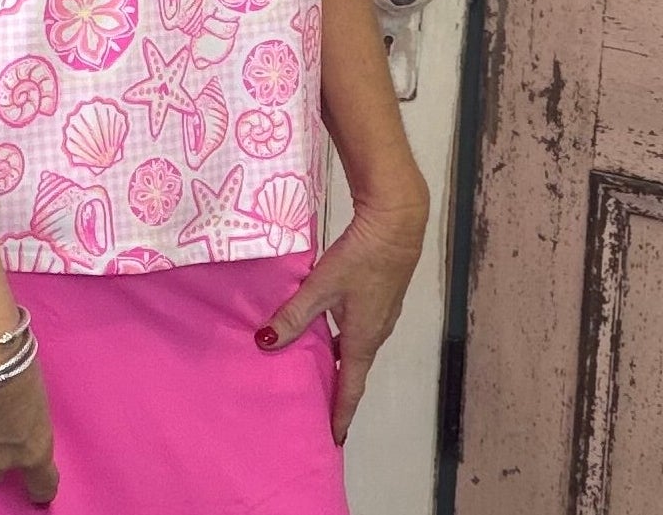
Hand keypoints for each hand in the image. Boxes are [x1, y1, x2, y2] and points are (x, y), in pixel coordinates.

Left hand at [255, 190, 427, 445]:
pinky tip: (329, 325)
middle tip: (319, 405)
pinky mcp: (382, 293)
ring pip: (358, 345)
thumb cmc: (361, 259)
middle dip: (338, 388)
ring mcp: (382, 312)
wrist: (397, 224)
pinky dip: (345, 337)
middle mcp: (376, 332)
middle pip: (355, 368)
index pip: (351, 386)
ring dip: (341, 361)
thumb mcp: (322, 286)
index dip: (340, 412)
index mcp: (363, 338)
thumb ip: (294, 314)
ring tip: (319, 369)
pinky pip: (361, 326)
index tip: (333, 438)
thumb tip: (265, 342)